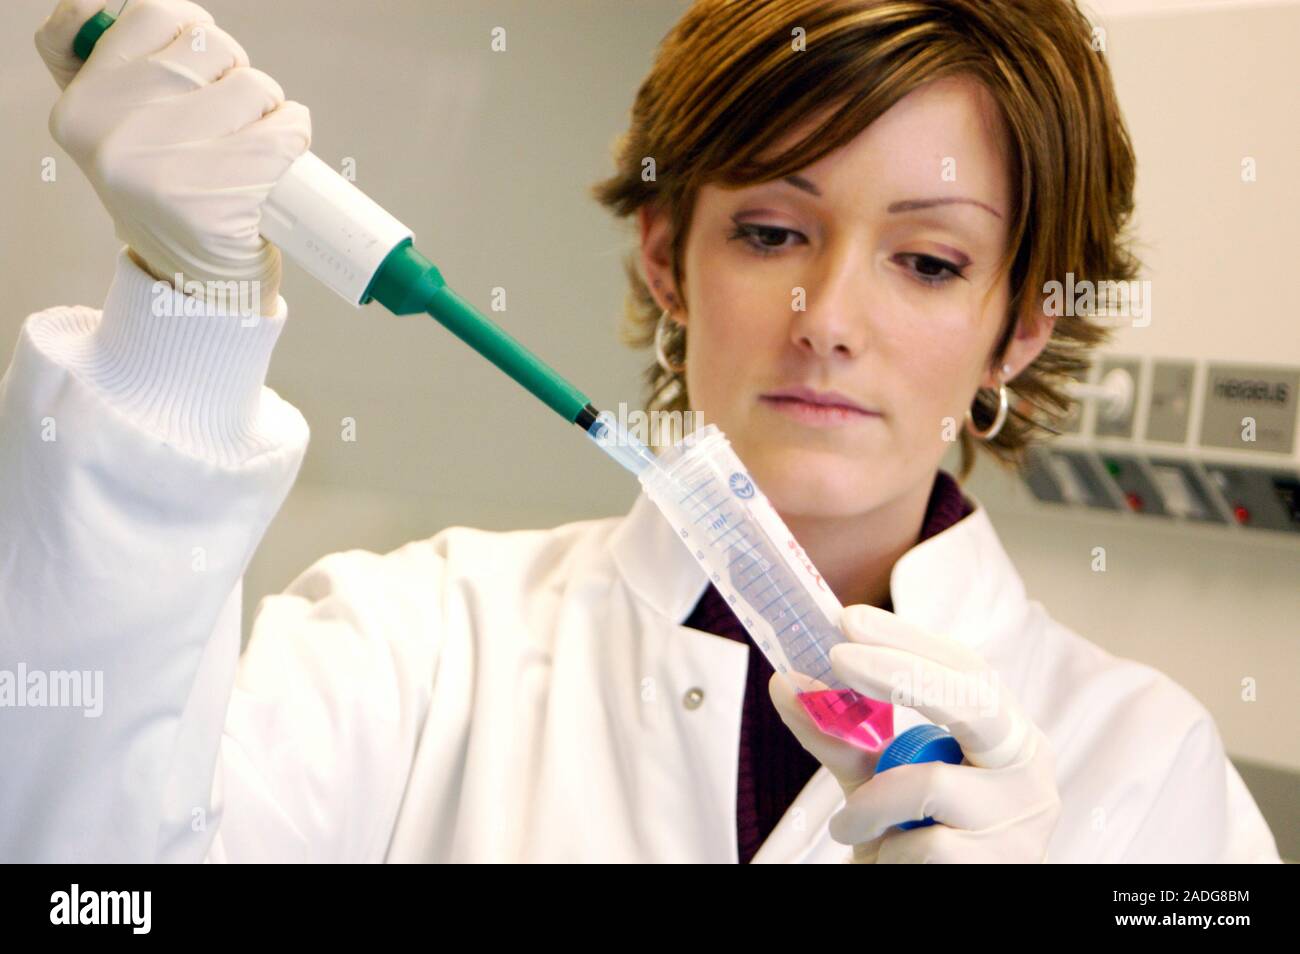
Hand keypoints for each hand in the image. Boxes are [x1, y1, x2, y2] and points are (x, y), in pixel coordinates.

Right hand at [35, 0, 310, 306]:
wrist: (193, 289)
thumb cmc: (171, 196)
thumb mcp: (117, 131)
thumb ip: (112, 69)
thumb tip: (129, 10)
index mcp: (80, 104)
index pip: (152, 14)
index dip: (194, 32)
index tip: (204, 70)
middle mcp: (108, 134)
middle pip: (211, 47)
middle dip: (239, 78)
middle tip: (231, 125)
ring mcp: (158, 169)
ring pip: (254, 86)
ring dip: (272, 110)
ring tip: (252, 151)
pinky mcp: (213, 202)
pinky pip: (284, 134)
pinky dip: (295, 140)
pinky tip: (279, 167)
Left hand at [770, 603, 1060, 861]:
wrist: (937, 900)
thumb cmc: (919, 835)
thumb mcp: (880, 779)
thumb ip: (842, 736)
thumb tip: (786, 683)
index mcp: (1006, 735)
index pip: (968, 668)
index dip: (910, 639)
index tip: (850, 620)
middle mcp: (1028, 767)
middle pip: (972, 700)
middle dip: (899, 672)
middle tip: (838, 659)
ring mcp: (1021, 818)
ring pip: (927, 785)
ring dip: (869, 806)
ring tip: (850, 826)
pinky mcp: (1001, 865)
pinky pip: (923, 844)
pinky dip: (887, 851)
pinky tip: (887, 859)